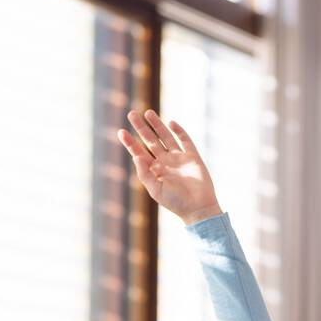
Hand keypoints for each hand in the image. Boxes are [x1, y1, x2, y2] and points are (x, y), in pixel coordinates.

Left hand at [118, 110, 221, 224]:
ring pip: (166, 137)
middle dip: (141, 128)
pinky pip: (185, 141)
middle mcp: (165, 163)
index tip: (121, 132)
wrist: (199, 208)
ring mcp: (179, 159)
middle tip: (132, 114)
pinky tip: (171, 123)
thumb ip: (144, 174)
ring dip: (157, 125)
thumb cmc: (176, 203)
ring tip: (147, 112)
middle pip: (150, 141)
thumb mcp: (156, 190)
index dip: (130, 143)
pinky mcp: (193, 157)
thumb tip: (135, 156)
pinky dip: (179, 131)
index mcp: (155, 172)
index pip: (140, 153)